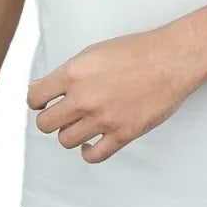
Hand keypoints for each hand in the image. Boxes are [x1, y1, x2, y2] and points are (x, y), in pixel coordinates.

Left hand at [27, 26, 204, 163]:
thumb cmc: (136, 51)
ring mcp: (103, 118)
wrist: (171, 59)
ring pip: (66, 140)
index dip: (37, 101)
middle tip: (61, 114)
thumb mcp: (94, 51)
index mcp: (74, 73)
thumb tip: (43, 88)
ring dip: (70, 133)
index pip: (35, 97)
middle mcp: (84, 98)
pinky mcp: (122, 134)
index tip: (43, 102)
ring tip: (80, 124)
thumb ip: (68, 72)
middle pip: (46, 124)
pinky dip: (88, 152)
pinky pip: (93, 156)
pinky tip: (91, 143)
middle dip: (51, 118)